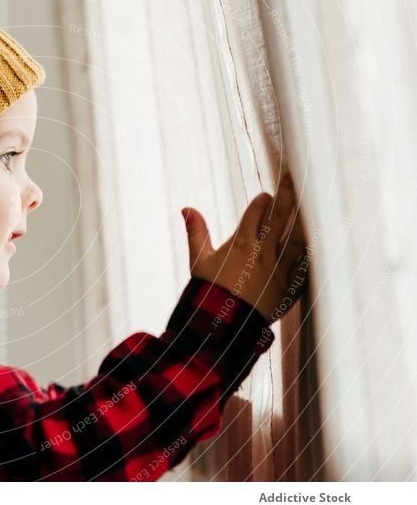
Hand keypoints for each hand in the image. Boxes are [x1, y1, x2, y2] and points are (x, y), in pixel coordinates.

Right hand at [181, 172, 309, 322]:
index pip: (257, 210)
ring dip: (304, 219)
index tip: (265, 197)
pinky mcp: (292, 285)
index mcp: (242, 243)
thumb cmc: (209, 292)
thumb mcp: (198, 261)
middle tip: (292, 177)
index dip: (262, 200)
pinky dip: (311, 252)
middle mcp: (265, 252)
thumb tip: (186, 208)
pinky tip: (316, 242)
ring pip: (299, 236)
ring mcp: (281, 268)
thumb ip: (196, 232)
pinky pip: (307, 263)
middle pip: (281, 215)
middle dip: (287, 193)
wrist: (224, 327)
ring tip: (310, 205)